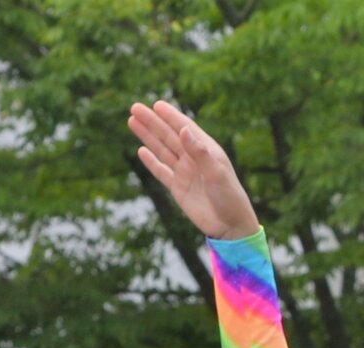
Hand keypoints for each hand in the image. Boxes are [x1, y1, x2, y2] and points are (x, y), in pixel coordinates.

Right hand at [128, 98, 261, 241]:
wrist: (230, 226)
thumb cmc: (230, 197)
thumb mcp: (216, 173)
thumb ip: (200, 152)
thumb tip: (183, 130)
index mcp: (207, 150)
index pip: (185, 128)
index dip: (171, 116)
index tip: (156, 104)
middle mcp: (194, 159)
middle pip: (169, 136)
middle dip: (152, 122)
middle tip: (135, 108)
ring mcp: (185, 172)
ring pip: (162, 150)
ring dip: (147, 136)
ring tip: (132, 122)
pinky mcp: (178, 188)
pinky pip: (162, 171)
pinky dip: (151, 161)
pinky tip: (141, 150)